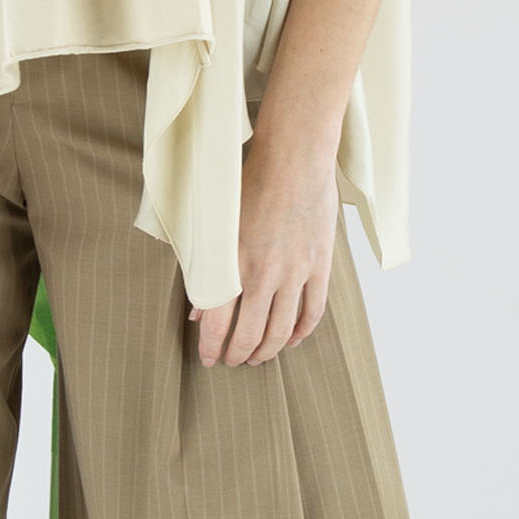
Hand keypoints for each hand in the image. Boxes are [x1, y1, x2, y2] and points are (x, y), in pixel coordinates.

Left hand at [191, 137, 339, 366]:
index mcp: (233, 264)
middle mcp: (264, 274)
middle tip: (233, 361)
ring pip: (281, 330)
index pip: (218, 323)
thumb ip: (205, 267)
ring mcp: (296, 272)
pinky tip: (291, 340)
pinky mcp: (320, 265)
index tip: (210, 358)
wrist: (294, 157)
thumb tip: (198, 309)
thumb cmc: (248, 182)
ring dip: (268, 350)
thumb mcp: (216, 223)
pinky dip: (301, 332)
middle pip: (250, 334)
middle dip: (238, 355)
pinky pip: (313, 311)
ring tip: (258, 358)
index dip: (212, 347)